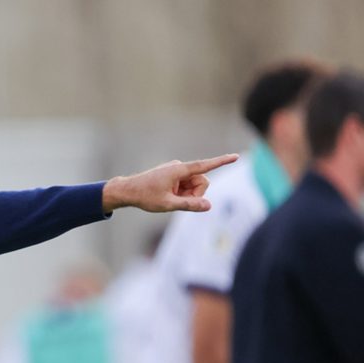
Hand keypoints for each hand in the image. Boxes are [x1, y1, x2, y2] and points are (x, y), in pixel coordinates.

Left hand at [102, 154, 238, 212]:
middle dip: (196, 194)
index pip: (205, 165)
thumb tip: (209, 205)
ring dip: (188, 195)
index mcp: (179, 170)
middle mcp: (179, 167)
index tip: (236, 156)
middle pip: (201, 182)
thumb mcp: (168, 204)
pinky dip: (182, 194)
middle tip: (178, 202)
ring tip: (171, 199)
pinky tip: (168, 196)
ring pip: (194, 185)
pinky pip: (186, 186)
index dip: (221, 162)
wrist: (128, 191)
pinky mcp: (174, 175)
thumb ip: (189, 205)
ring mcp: (177, 171)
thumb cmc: (146, 196)